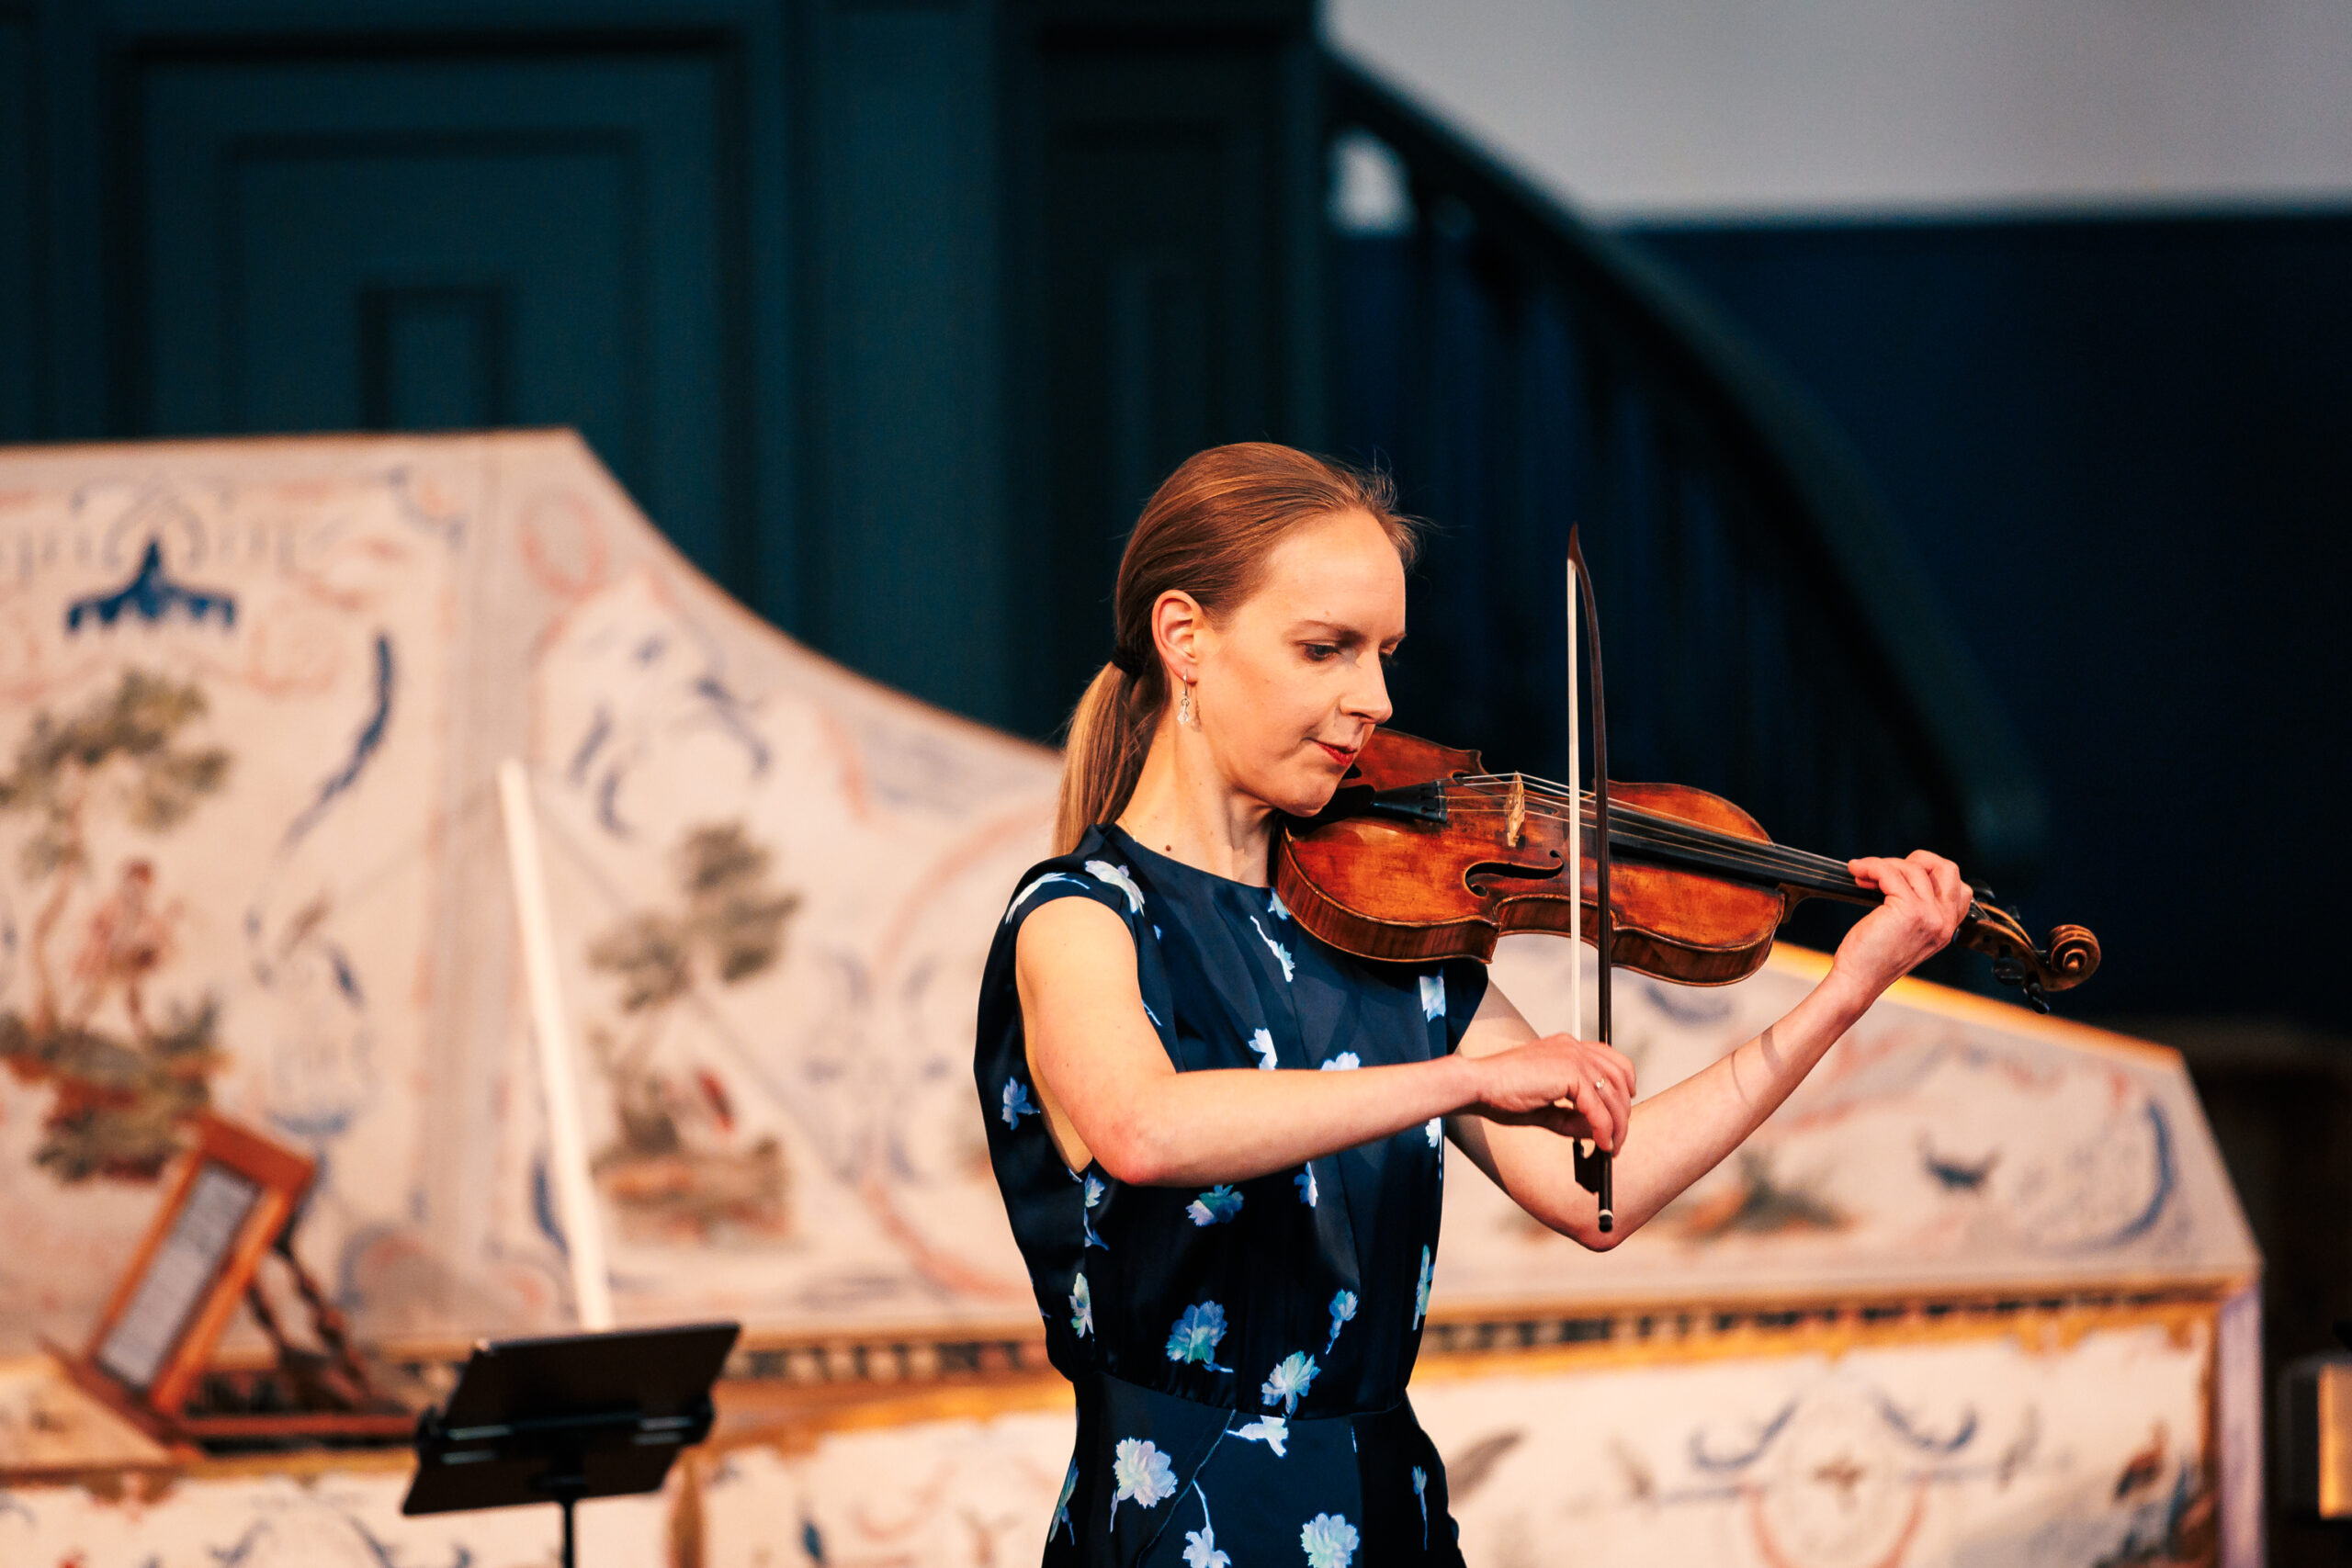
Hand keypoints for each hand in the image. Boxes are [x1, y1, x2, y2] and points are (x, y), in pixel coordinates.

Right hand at [1471, 1033, 1636, 1152]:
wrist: (1479, 1085)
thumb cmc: (1502, 1095)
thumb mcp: (1546, 1108)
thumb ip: (1573, 1116)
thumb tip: (1599, 1133)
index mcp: (1566, 1047)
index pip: (1611, 1059)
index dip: (1624, 1084)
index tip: (1622, 1109)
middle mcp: (1573, 1047)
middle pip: (1619, 1078)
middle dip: (1622, 1113)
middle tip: (1618, 1140)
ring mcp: (1573, 1056)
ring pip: (1613, 1094)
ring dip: (1617, 1125)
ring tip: (1611, 1147)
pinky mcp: (1570, 1072)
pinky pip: (1598, 1107)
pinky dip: (1603, 1129)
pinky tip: (1601, 1144)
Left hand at [1835, 850, 1970, 995]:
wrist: (1858, 981)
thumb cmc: (1872, 958)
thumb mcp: (1905, 933)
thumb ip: (1917, 910)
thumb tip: (1903, 874)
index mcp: (1945, 928)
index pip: (1959, 887)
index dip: (1931, 873)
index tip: (1901, 875)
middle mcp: (1944, 922)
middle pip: (1947, 869)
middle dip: (1916, 860)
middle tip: (1888, 868)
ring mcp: (1930, 915)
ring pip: (1912, 868)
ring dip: (1882, 864)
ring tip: (1862, 873)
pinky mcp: (1909, 910)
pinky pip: (1890, 872)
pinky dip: (1871, 866)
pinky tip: (1857, 871)